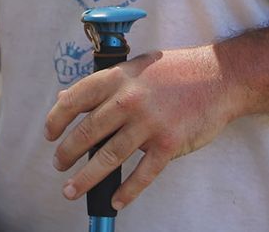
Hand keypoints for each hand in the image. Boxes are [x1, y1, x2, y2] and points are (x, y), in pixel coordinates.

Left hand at [45, 45, 240, 210]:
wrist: (219, 77)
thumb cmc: (175, 71)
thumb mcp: (133, 67)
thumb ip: (102, 84)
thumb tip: (65, 97)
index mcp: (116, 78)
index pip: (74, 100)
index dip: (56, 119)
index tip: (49, 135)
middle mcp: (128, 100)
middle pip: (87, 132)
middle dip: (67, 153)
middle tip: (58, 165)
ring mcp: (149, 124)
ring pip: (109, 157)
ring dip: (86, 178)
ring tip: (72, 189)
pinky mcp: (169, 144)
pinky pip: (143, 174)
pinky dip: (127, 191)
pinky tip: (116, 200)